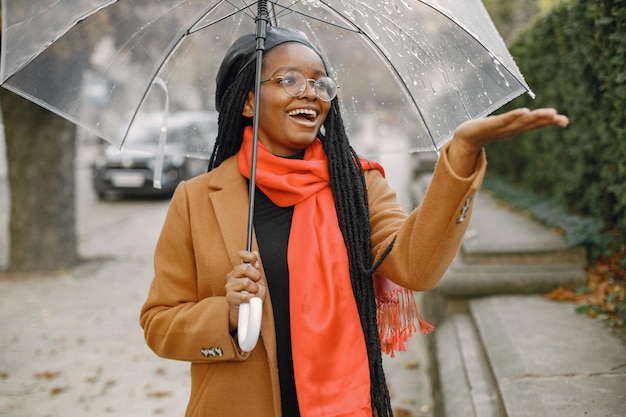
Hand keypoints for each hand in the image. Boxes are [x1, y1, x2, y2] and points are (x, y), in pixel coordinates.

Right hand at [225, 250, 265, 331]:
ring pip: (246, 282)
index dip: (249, 256)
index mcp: (238, 269)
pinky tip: (250, 299)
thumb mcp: (258, 280)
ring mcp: (229, 286)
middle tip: (256, 283)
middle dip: (256, 276)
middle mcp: (232, 276)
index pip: (240, 254)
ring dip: (254, 289)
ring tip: (253, 293)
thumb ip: (257, 267)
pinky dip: (251, 298)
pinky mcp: (230, 297)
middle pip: (244, 268)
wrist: (247, 312)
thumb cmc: (251, 295)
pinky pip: (244, 295)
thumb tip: (255, 253)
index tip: (255, 263)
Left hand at [448, 107, 568, 175]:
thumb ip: (515, 121)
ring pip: (521, 122)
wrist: (464, 138)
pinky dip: (514, 116)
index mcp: (515, 128)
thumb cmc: (484, 130)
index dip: (549, 122)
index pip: (535, 124)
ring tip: (549, 113)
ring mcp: (501, 128)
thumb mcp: (503, 125)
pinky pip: (504, 120)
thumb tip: (527, 116)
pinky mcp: (489, 125)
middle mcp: (511, 129)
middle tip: (562, 119)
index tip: (565, 120)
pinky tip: (525, 111)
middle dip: (547, 120)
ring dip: (536, 117)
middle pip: (532, 123)